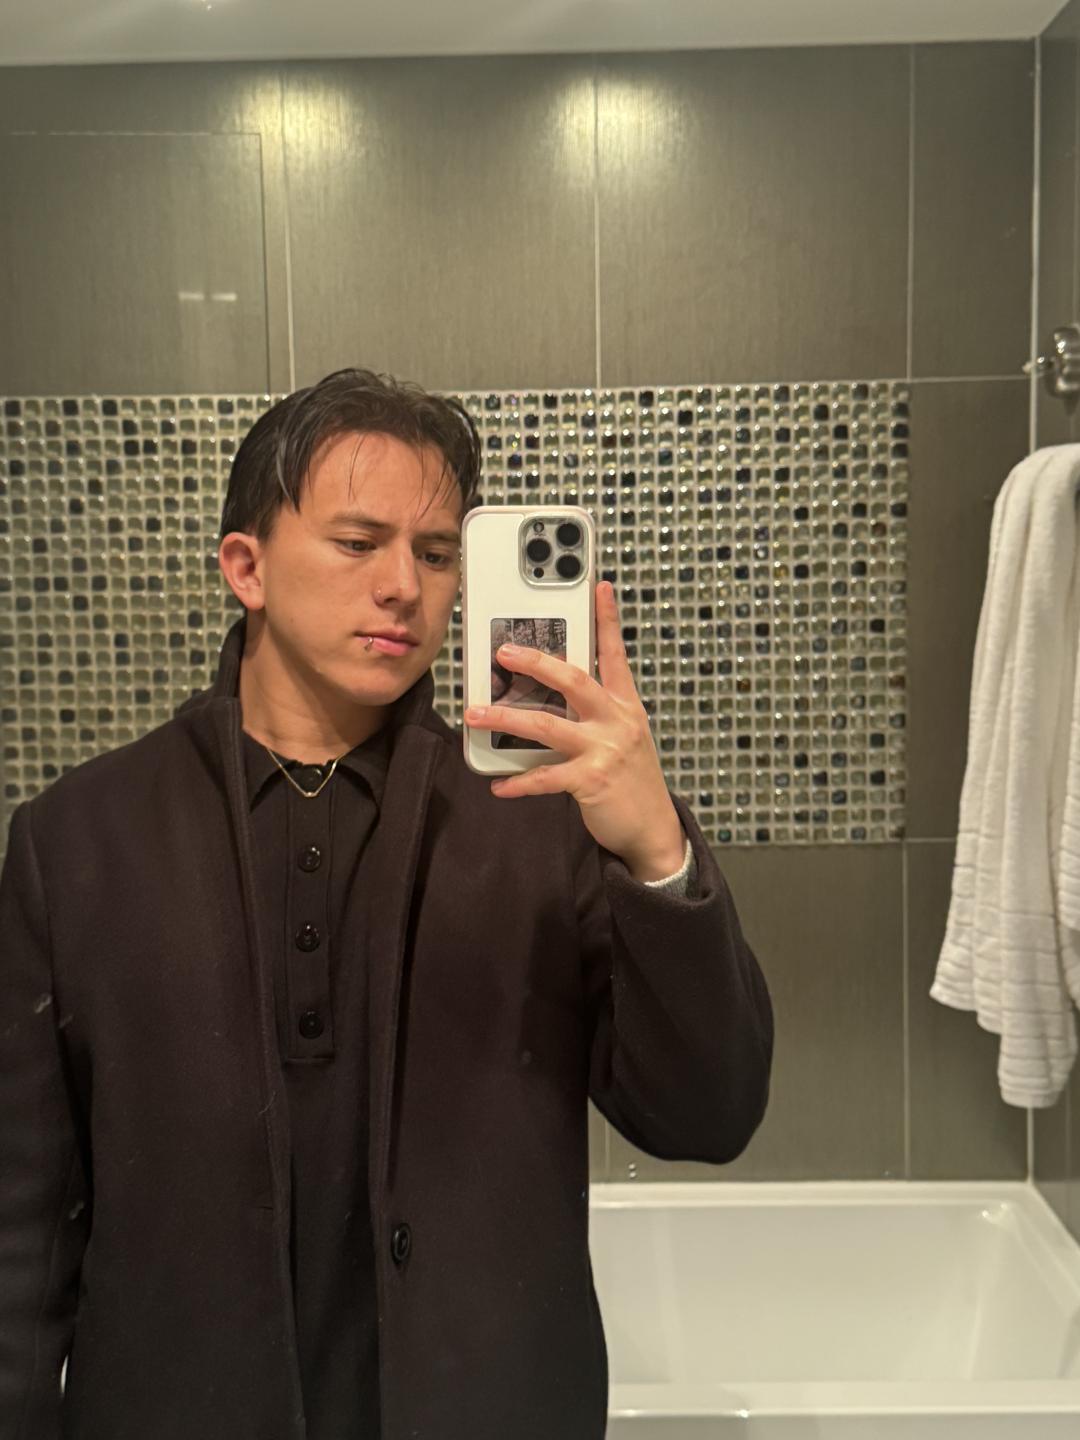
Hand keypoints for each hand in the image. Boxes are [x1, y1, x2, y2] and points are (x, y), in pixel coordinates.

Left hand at [463, 581, 685, 879]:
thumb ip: (594, 714)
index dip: (607, 618)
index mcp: (625, 706)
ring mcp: (606, 750)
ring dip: (506, 718)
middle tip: (504, 652)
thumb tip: (548, 700)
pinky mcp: (593, 781)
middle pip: (574, 679)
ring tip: (476, 714)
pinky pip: (545, 777)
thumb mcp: (623, 738)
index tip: (598, 586)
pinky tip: (498, 785)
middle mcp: (617, 721)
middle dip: (536, 663)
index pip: (616, 654)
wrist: (653, 830)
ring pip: (548, 725)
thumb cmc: (631, 781)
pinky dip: (518, 782)